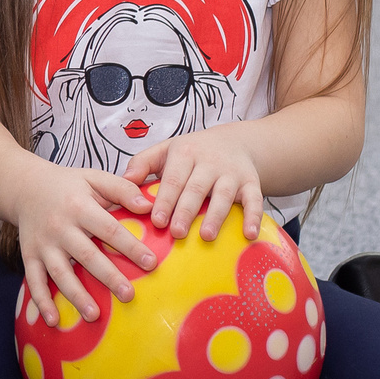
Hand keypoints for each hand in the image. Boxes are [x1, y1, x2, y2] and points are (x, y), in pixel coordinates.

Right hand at [8, 157, 154, 323]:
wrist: (25, 186)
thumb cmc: (69, 185)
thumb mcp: (94, 178)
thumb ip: (122, 188)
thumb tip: (148, 205)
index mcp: (79, 206)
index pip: (109, 229)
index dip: (130, 246)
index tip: (151, 263)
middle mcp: (60, 227)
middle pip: (87, 255)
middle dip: (108, 276)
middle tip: (129, 295)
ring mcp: (43, 244)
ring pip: (60, 273)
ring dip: (76, 295)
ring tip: (94, 315)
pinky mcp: (29, 255)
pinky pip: (34, 281)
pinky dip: (41, 301)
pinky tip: (53, 320)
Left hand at [129, 131, 267, 241]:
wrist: (235, 142)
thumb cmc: (192, 153)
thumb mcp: (165, 150)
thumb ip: (142, 163)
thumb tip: (124, 180)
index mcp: (185, 153)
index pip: (173, 179)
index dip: (165, 200)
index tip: (156, 220)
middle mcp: (209, 162)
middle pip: (196, 188)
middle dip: (186, 211)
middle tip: (177, 233)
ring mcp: (232, 173)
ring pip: (224, 195)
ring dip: (216, 216)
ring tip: (206, 236)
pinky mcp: (252, 183)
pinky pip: (255, 200)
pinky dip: (254, 217)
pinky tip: (249, 234)